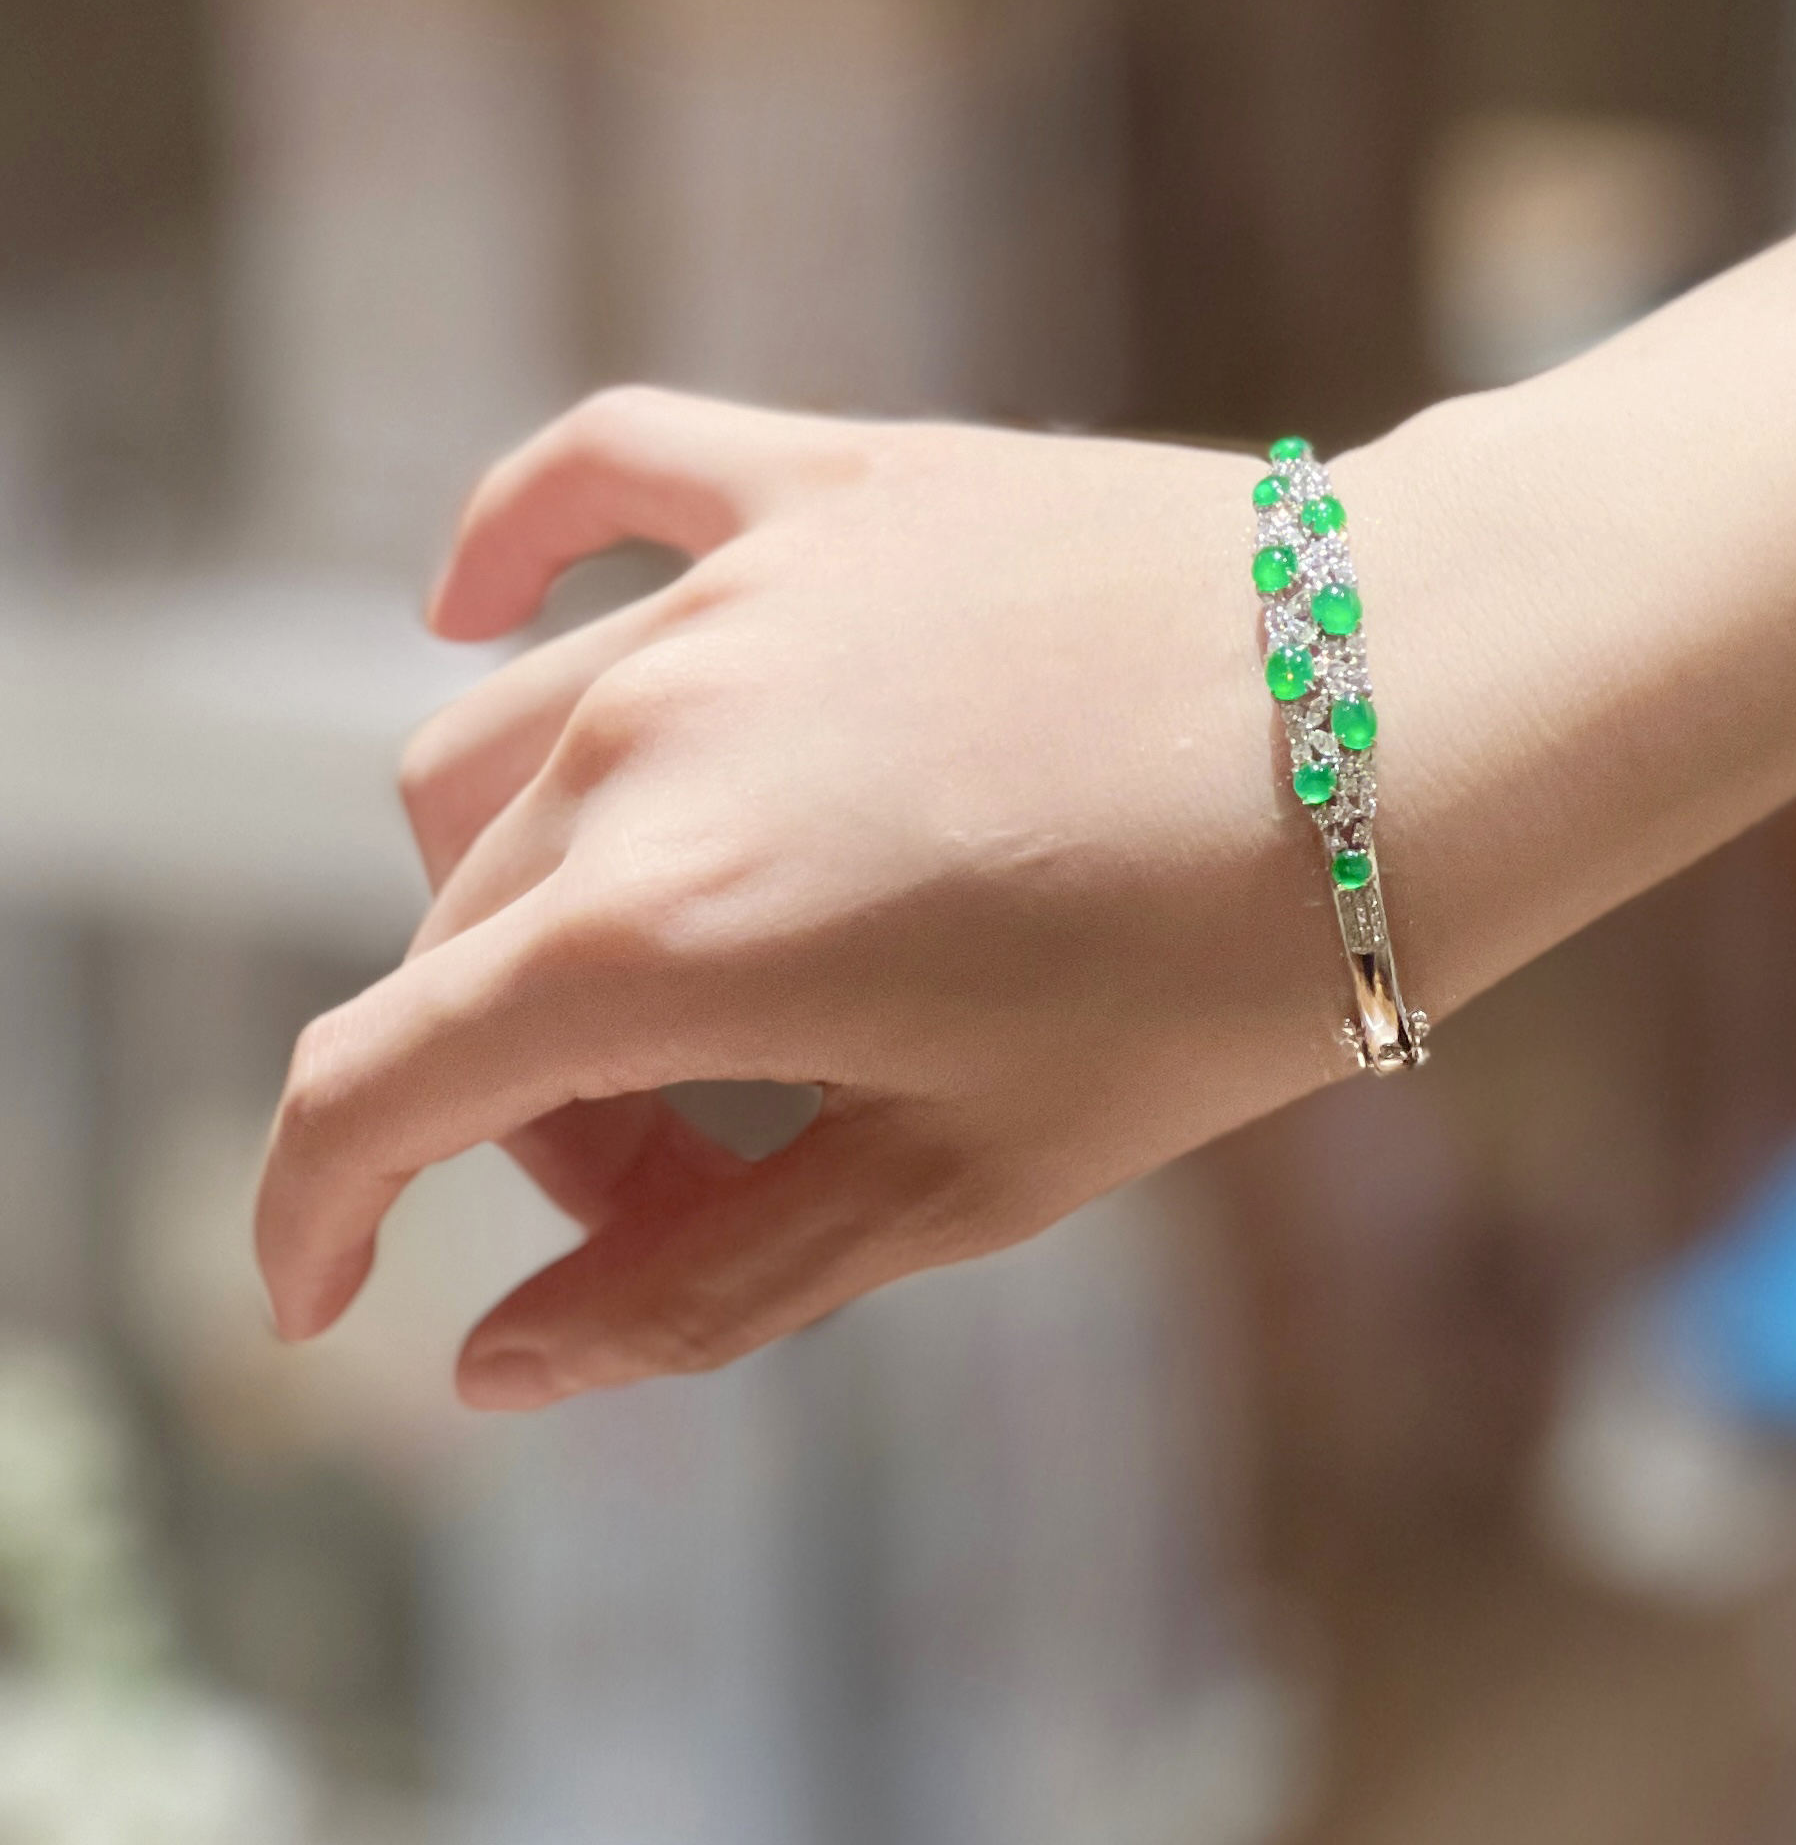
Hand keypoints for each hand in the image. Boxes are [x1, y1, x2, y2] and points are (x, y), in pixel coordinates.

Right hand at [251, 16, 1795, 1409]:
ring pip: (506, 755)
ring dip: (536, 903)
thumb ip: (709, 1276)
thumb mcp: (972, 1171)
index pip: (370, 1092)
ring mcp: (731, 593)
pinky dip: (507, 549)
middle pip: (469, 948)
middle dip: (537, 1107)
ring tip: (703, 999)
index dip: (310, 1218)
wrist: (1436, 710)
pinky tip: (476, 602)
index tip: (328, 1300)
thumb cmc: (1237, 969)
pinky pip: (600, 475)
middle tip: (701, 1185)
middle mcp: (649, 741)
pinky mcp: (831, 483)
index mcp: (666, 935)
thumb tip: (496, 1369)